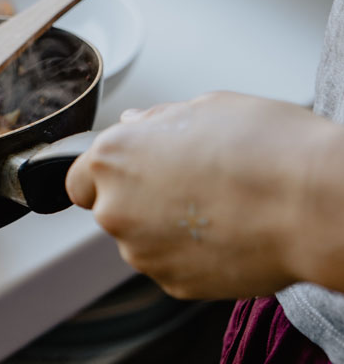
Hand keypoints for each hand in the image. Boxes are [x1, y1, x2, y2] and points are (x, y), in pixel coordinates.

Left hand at [65, 92, 341, 298]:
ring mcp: (143, 251)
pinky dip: (188, 253)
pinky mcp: (174, 283)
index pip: (79, 179)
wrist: (311, 202)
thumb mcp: (203, 107)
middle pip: (111, 208)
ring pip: (140, 239)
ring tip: (214, 205)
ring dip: (163, 227)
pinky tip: (225, 231)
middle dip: (138, 198)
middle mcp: (116, 208)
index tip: (128, 173)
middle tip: (186, 183)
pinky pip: (170, 264)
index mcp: (113, 157)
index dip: (104, 176)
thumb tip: (136, 123)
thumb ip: (156, 120)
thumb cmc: (263, 146)